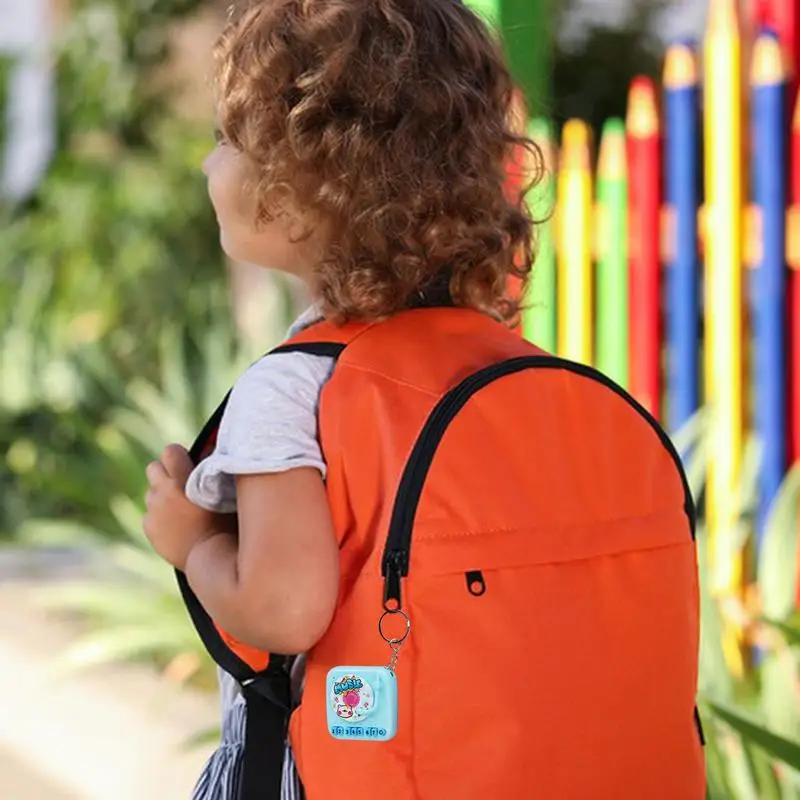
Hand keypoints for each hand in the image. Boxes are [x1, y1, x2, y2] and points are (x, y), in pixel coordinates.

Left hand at [143, 444, 218, 570]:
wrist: (210, 558)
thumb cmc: (228, 523)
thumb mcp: (227, 493)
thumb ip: (216, 471)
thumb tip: (212, 452)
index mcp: (183, 481)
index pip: (170, 451)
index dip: (178, 454)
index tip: (187, 460)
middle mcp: (163, 493)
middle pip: (153, 467)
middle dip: (165, 472)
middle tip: (181, 483)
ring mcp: (153, 511)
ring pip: (151, 492)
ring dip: (162, 495)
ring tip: (180, 507)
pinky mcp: (149, 528)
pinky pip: (150, 514)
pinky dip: (159, 516)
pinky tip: (176, 525)